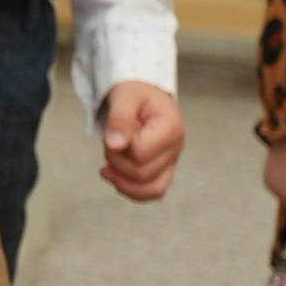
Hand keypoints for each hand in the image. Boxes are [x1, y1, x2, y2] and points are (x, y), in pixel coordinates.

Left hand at [100, 81, 182, 201]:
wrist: (142, 96)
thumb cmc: (135, 93)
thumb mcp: (125, 97)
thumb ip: (120, 119)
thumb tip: (114, 145)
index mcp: (171, 127)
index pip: (140, 153)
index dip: (119, 147)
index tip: (114, 131)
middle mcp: (176, 147)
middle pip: (142, 173)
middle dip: (117, 161)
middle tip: (110, 141)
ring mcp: (172, 161)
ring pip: (151, 190)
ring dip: (122, 179)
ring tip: (109, 163)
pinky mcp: (163, 170)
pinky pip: (152, 192)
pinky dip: (130, 189)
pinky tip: (113, 176)